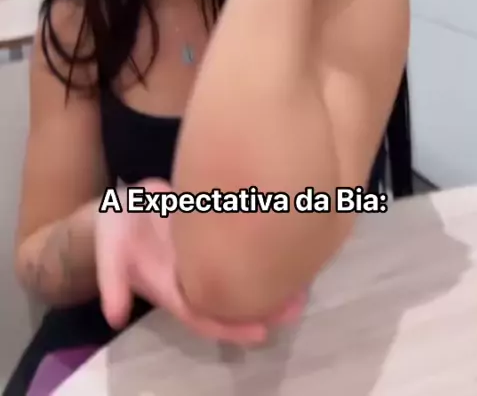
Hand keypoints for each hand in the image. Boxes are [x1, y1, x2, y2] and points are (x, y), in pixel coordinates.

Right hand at [96, 179, 305, 344]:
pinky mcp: (211, 232)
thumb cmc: (114, 232)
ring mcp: (204, 256)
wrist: (119, 208)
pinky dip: (261, 250)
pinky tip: (288, 242)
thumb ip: (112, 284)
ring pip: (239, 275)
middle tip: (296, 305)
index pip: (204, 315)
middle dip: (262, 308)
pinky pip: (239, 248)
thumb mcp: (109, 254)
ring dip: (269, 280)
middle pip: (231, 299)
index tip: (262, 333)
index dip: (231, 326)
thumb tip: (114, 316)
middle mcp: (192, 277)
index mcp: (172, 288)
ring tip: (303, 281)